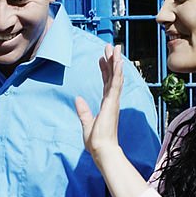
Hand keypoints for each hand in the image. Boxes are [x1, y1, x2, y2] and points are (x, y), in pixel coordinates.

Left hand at [75, 44, 124, 158]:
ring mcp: (113, 101)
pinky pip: (115, 84)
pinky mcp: (112, 103)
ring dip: (116, 61)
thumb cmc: (96, 141)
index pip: (106, 83)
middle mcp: (112, 101)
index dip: (105, 70)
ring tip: (115, 48)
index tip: (102, 58)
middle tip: (110, 47)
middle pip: (113, 76)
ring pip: (116, 77)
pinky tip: (117, 61)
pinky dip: (117, 72)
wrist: (102, 150)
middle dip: (112, 61)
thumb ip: (83, 111)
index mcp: (107, 105)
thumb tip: (78, 99)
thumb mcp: (87, 123)